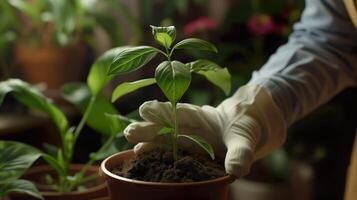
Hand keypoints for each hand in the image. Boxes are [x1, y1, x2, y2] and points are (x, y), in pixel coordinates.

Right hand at [124, 85, 285, 176]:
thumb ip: (240, 152)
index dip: (164, 112)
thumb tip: (236, 170)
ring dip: (149, 143)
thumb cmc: (247, 126)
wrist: (253, 128)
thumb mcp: (246, 137)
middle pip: (167, 127)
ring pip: (165, 140)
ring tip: (133, 148)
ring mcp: (189, 140)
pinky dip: (158, 155)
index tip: (146, 110)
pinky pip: (172, 153)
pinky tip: (144, 157)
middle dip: (149, 129)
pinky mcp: (190, 152)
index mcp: (202, 118)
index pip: (181, 114)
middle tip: (129, 132)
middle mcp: (191, 128)